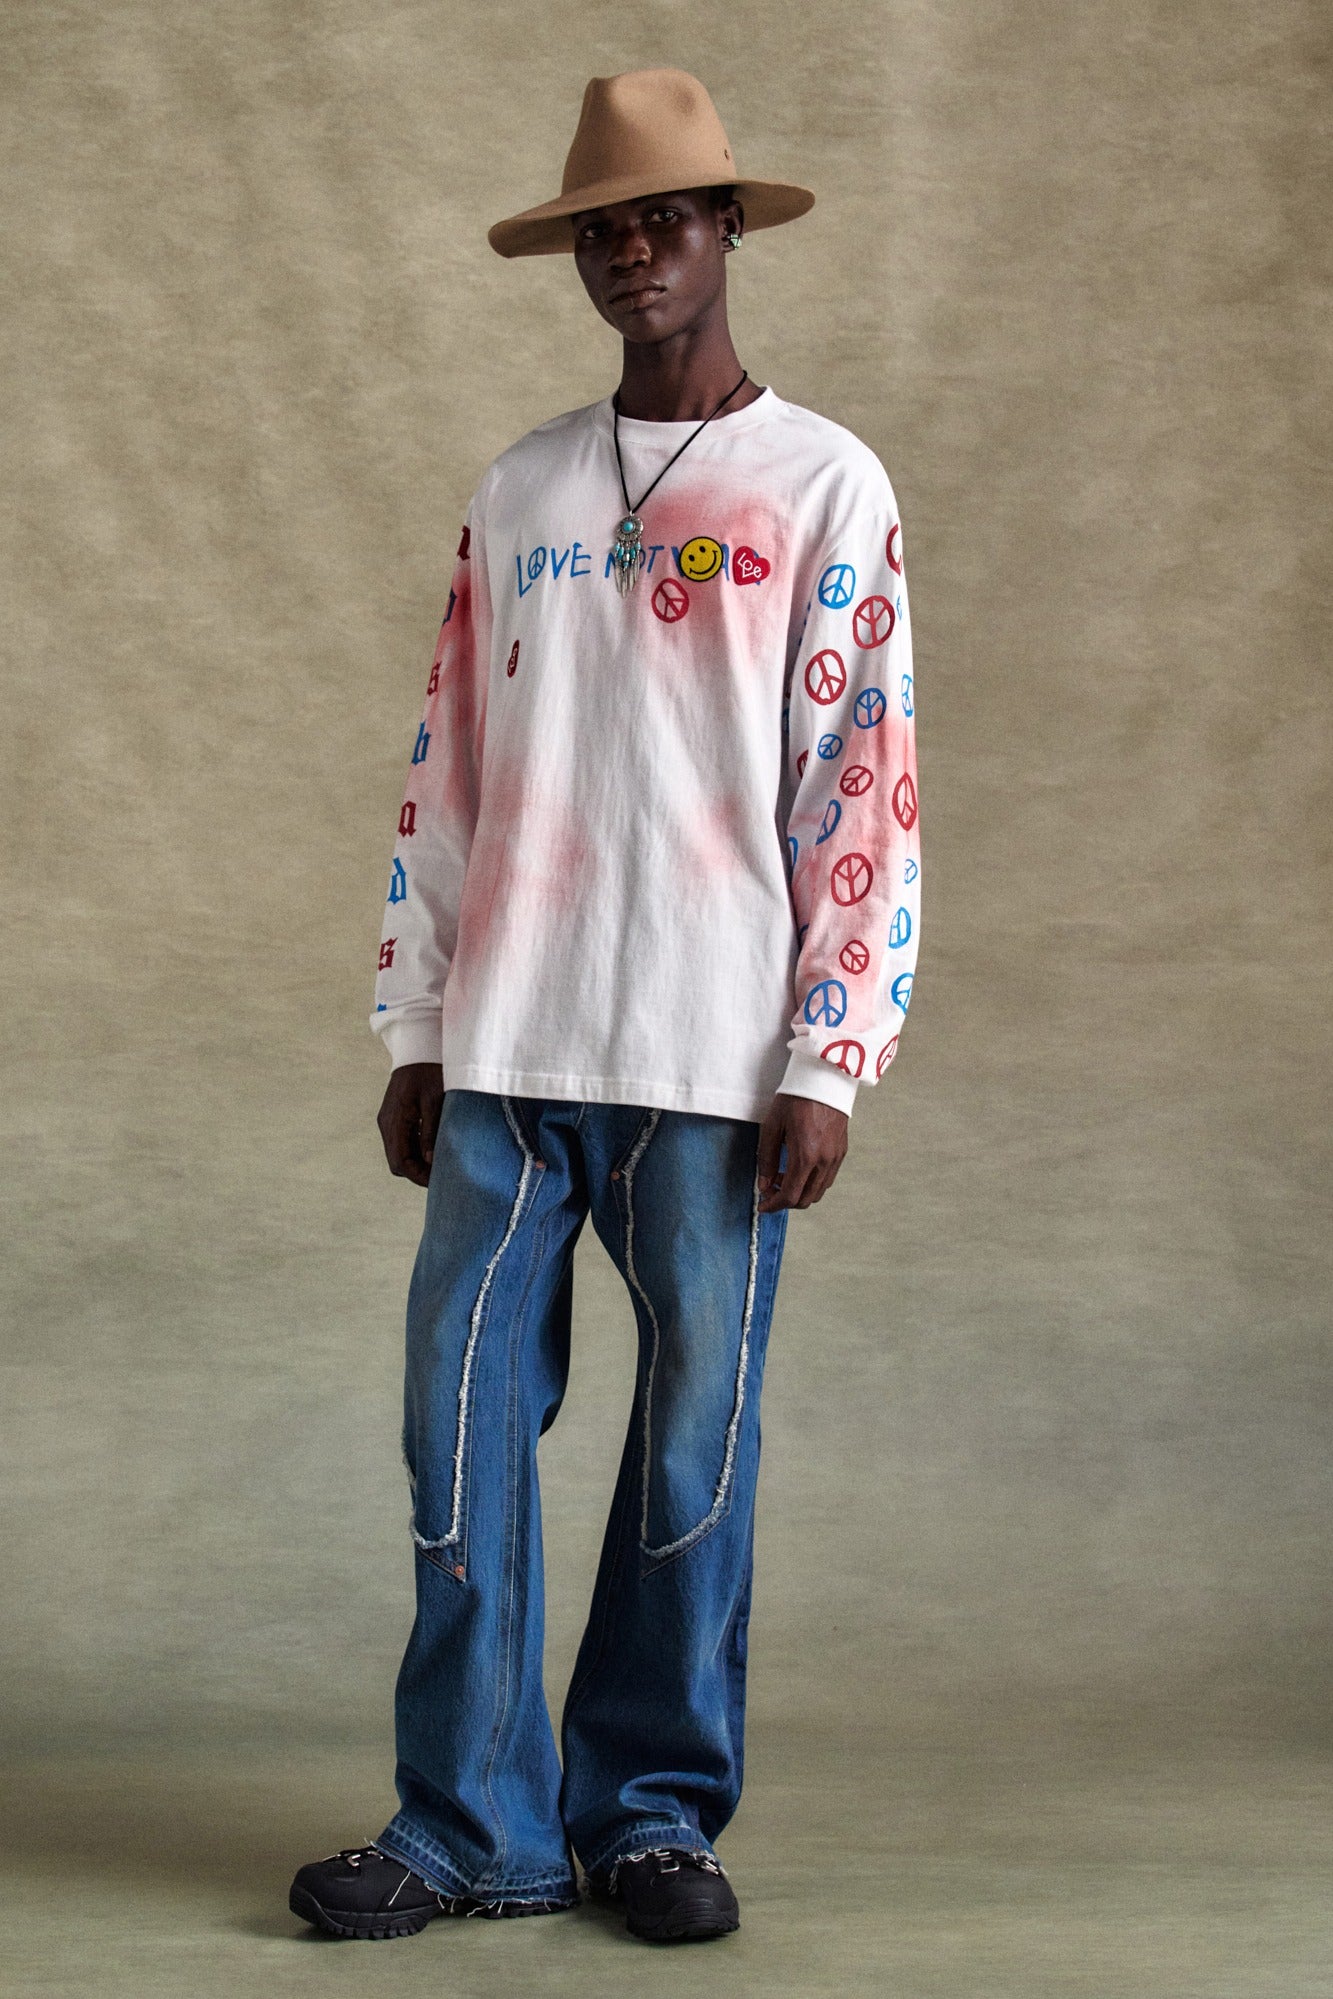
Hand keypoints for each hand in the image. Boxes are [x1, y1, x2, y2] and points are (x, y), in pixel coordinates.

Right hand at [377, 1062, 444, 1185]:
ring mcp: (389, 1120)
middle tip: (443, 1175)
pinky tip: (435, 1147)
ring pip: (400, 1152)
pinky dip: (417, 1149)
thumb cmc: (429, 1071)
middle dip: (418, 1172)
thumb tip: (430, 1160)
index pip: (400, 1162)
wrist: (418, 1047)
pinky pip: (403, 1140)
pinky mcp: (396, 1116)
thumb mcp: (435, 1101)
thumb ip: (431, 1131)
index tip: (438, 1182)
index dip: (418, 1176)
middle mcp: (387, 1123)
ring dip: (418, 1161)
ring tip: (442, 1163)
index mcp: (394, 1121)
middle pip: (398, 1161)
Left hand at [756, 1092, 849, 1211]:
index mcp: (805, 1156)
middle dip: (785, 1202)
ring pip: (818, 1192)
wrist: (824, 1080)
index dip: (774, 1205)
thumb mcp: (772, 1126)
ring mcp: (835, 1158)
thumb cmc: (795, 1099)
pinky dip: (812, 1184)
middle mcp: (824, 1161)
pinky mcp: (841, 1152)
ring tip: (784, 1177)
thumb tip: (764, 1185)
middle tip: (770, 1191)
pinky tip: (800, 1170)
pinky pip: (827, 1179)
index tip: (763, 1206)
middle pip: (805, 1199)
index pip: (790, 1196)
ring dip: (799, 1193)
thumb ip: (766, 1159)